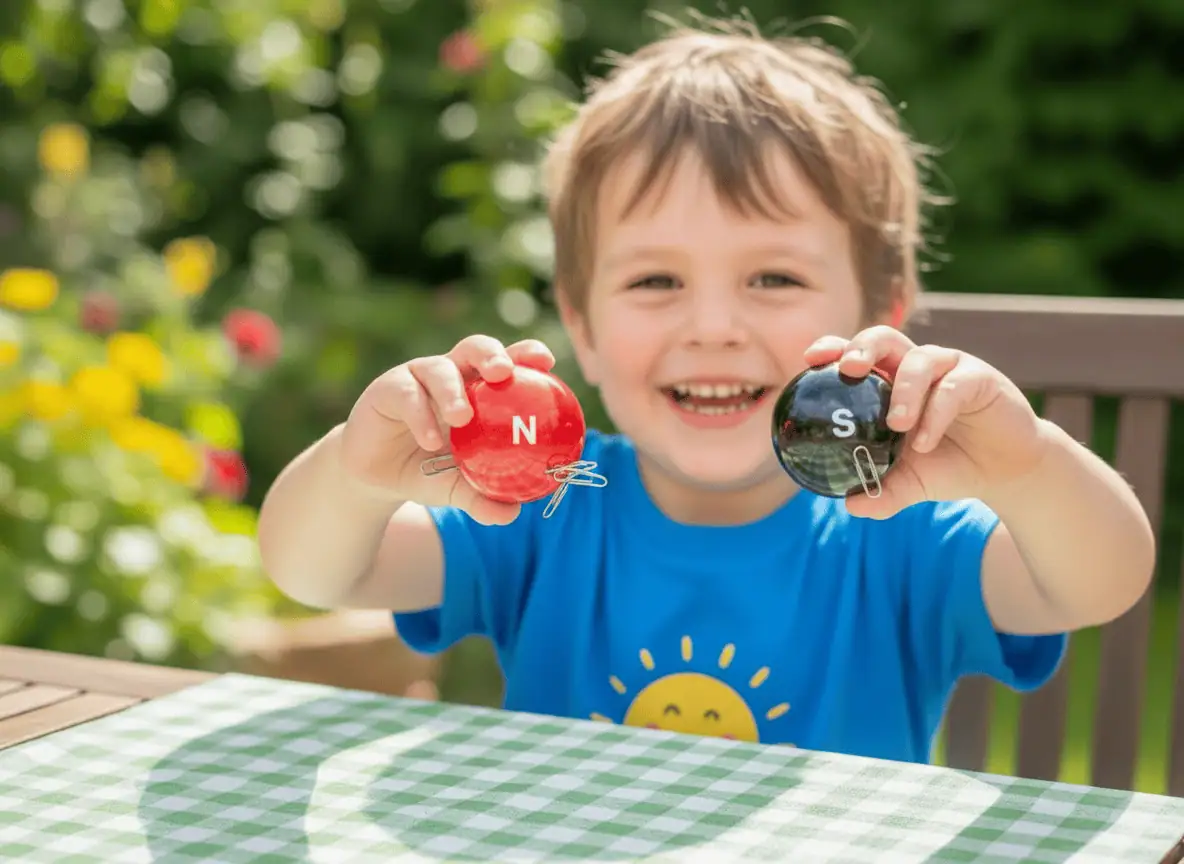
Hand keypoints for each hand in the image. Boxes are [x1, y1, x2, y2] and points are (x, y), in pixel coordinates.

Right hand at [340, 334, 554, 524]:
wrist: (377, 477)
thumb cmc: (428, 471)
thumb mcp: (458, 487)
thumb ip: (484, 497)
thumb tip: (513, 513)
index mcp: (479, 388)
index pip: (508, 362)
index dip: (527, 354)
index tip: (547, 362)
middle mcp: (452, 374)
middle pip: (475, 349)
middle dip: (492, 355)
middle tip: (503, 373)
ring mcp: (419, 378)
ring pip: (440, 369)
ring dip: (452, 391)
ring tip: (462, 417)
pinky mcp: (388, 388)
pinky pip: (407, 395)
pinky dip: (420, 417)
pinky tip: (430, 441)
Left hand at [803, 326, 1051, 518]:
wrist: (1005, 472)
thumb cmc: (948, 466)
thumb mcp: (908, 485)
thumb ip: (880, 493)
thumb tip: (850, 506)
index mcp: (890, 382)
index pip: (856, 355)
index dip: (834, 349)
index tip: (810, 360)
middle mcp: (916, 368)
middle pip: (884, 338)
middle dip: (863, 347)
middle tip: (850, 371)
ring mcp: (949, 369)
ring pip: (920, 358)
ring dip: (905, 390)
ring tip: (897, 426)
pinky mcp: (980, 378)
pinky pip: (953, 387)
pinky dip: (936, 412)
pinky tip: (926, 442)